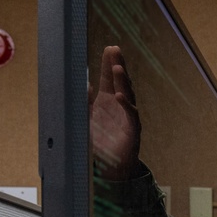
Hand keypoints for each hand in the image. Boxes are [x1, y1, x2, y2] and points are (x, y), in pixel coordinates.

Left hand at [90, 46, 141, 180]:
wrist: (110, 168)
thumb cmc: (98, 143)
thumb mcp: (84, 119)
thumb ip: (83, 103)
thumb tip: (84, 85)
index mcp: (107, 101)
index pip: (109, 78)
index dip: (109, 63)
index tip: (110, 48)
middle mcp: (119, 106)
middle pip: (120, 81)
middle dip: (118, 65)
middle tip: (115, 49)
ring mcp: (128, 117)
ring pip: (128, 94)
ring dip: (123, 82)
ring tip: (117, 68)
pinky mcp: (133, 131)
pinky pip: (131, 115)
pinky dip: (126, 105)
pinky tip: (120, 96)